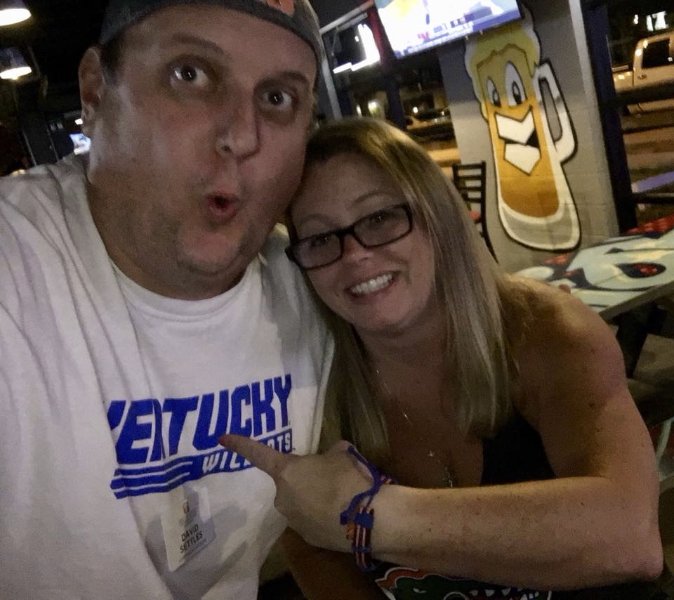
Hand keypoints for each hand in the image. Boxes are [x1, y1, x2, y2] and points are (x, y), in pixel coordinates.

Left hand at [218, 435, 372, 550]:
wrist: (369, 520)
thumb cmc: (349, 479)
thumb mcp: (342, 453)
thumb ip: (328, 453)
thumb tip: (330, 457)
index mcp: (287, 471)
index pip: (258, 454)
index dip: (241, 444)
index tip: (222, 438)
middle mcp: (283, 497)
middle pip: (289, 482)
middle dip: (305, 478)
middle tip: (330, 475)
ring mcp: (294, 520)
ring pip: (301, 502)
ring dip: (315, 498)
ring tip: (341, 496)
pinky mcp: (308, 538)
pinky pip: (312, 520)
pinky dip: (323, 515)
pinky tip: (343, 513)